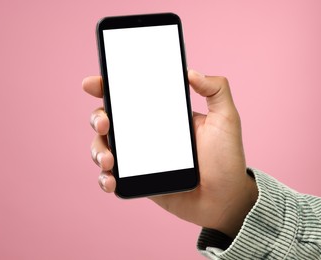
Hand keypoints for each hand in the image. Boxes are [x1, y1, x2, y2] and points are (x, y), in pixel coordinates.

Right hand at [83, 70, 257, 237]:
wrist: (225, 199)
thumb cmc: (226, 159)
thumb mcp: (226, 119)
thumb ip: (217, 90)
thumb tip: (190, 71)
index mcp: (161, 115)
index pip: (130, 96)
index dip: (107, 87)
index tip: (94, 83)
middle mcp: (145, 133)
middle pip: (109, 119)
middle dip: (97, 117)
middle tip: (105, 123)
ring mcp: (139, 157)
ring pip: (105, 146)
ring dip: (98, 149)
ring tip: (109, 159)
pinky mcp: (137, 179)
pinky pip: (112, 175)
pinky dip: (104, 177)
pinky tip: (111, 179)